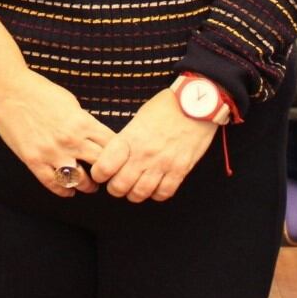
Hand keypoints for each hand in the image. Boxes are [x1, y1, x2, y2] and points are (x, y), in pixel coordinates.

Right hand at [0, 71, 116, 197]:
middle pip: (100, 165)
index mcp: (82, 122)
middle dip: (107, 172)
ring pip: (79, 180)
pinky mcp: (34, 160)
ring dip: (87, 185)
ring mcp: (51, 152)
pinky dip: (64, 191)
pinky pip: (53, 183)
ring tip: (89, 186)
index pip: (112, 145)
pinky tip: (68, 191)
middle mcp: (70, 140)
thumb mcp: (71, 103)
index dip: (119, 155)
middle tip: (108, 176)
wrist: (8, 91)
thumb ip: (84, 122)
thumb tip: (95, 136)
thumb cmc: (40, 92)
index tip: (119, 159)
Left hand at [90, 86, 218, 202]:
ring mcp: (162, 164)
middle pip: (119, 186)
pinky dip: (157, 194)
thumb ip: (126, 139)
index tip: (101, 173)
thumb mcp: (139, 119)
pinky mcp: (180, 170)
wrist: (197, 103)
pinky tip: (155, 186)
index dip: (98, 174)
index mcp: (129, 138)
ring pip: (140, 193)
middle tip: (117, 183)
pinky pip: (164, 193)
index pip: (103, 167)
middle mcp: (143, 154)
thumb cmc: (166, 107)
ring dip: (134, 194)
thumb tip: (116, 155)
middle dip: (115, 188)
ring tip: (135, 187)